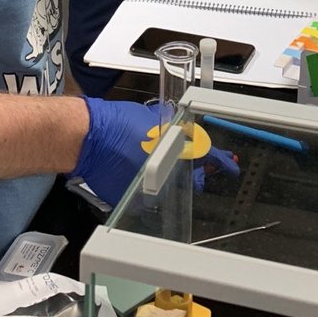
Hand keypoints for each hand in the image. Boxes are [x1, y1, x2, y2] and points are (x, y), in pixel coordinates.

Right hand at [70, 99, 240, 204]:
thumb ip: (171, 124)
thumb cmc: (115, 123)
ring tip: (158, 165)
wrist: (86, 137)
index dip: (223, 161)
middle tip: (196, 164)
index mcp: (176, 151)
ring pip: (171, 189)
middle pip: (194, 179)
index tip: (231, 165)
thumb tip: (181, 125)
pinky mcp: (136, 199)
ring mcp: (152, 190)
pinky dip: (149, 186)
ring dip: (170, 178)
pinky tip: (138, 173)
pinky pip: (150, 195)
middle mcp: (169, 175)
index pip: (210, 157)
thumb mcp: (151, 116)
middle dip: (196, 172)